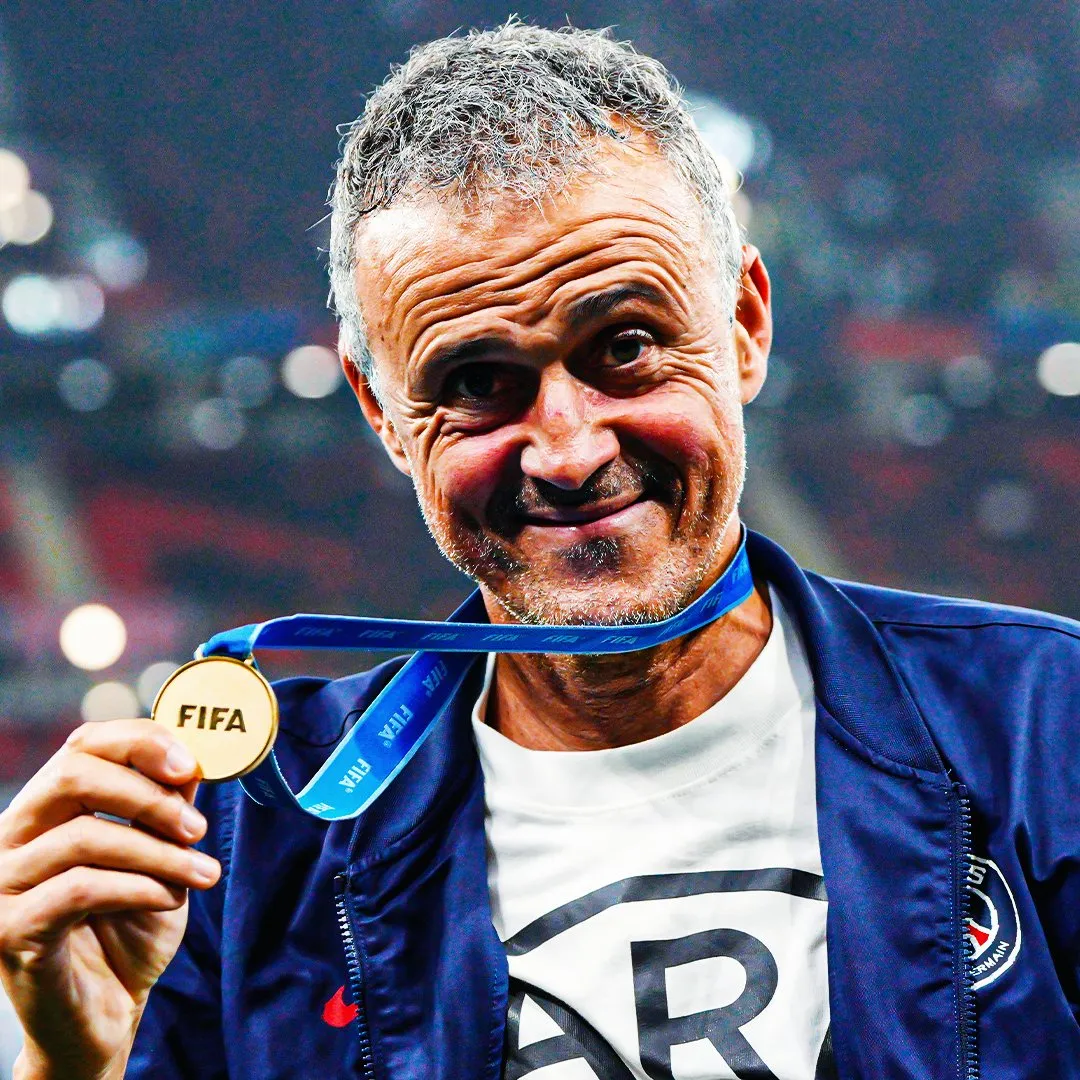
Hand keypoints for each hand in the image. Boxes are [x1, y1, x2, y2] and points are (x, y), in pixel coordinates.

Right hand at [0, 719, 219, 1079]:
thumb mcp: (162, 855)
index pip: (84, 744)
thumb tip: (194, 759)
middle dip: (148, 794)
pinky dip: (137, 887)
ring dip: (160, 853)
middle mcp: (13, 836)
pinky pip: (79, 888)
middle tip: (198, 827)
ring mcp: (3, 883)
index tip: (189, 763)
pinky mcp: (9, 930)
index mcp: (48, 808)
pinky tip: (168, 899)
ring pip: (85, 836)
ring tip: (203, 875)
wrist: (107, 1014)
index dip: (139, 741)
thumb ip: (170, 807)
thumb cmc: (132, 926)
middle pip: (73, 774)